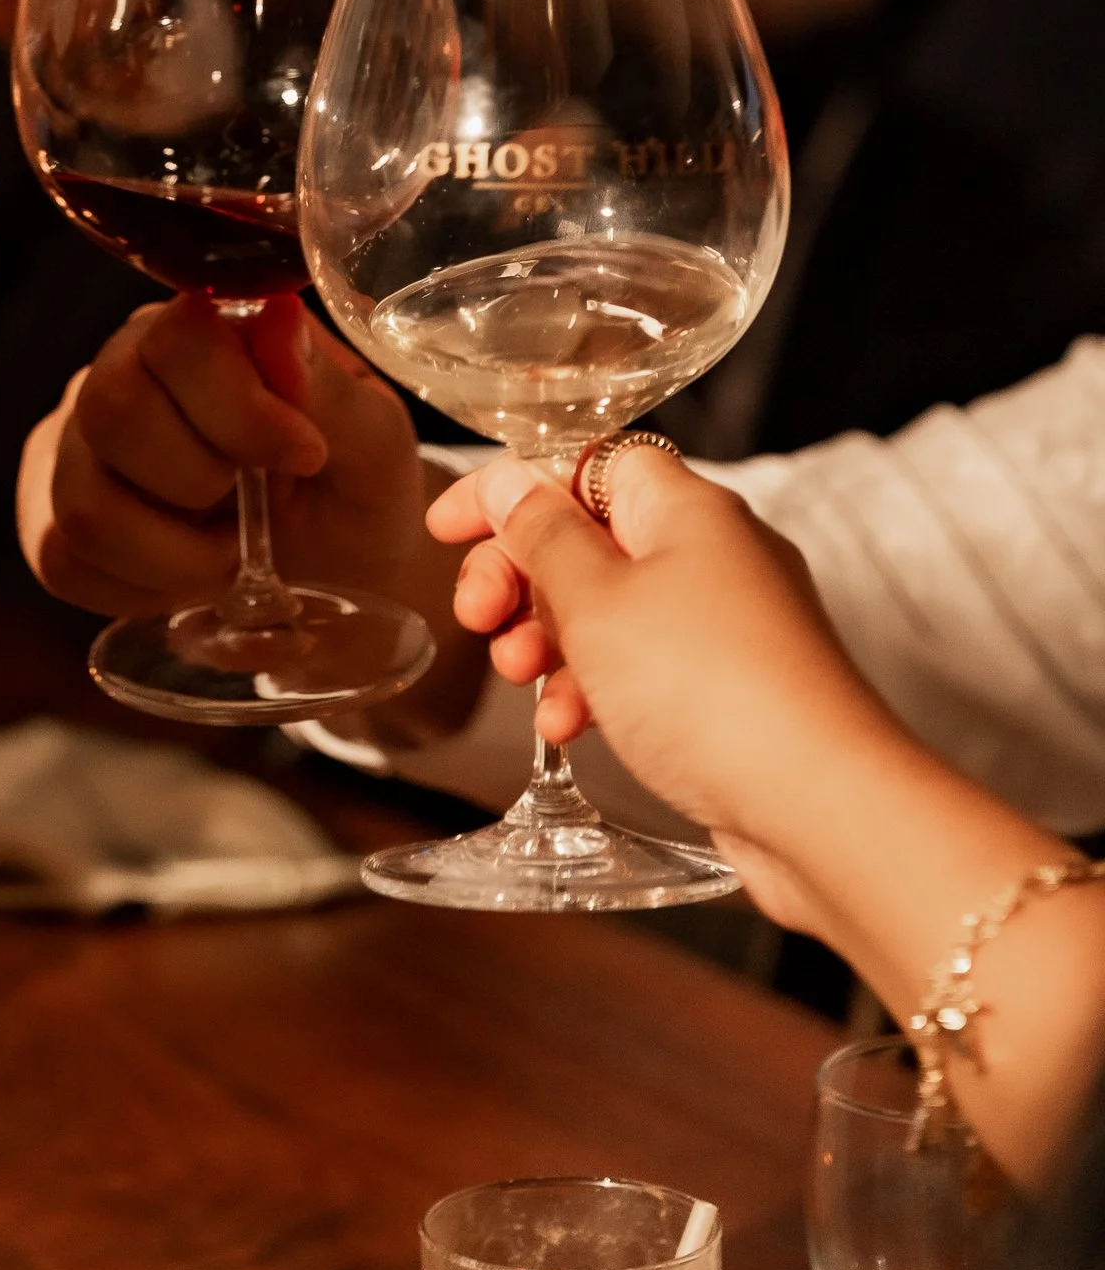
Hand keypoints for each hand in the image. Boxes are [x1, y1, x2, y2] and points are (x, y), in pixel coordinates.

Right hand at [18, 294, 488, 736]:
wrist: (334, 567)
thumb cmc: (353, 486)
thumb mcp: (376, 444)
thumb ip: (330, 389)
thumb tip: (276, 325)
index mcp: (202, 327)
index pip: (175, 339)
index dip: (238, 409)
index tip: (304, 456)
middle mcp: (119, 367)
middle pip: (112, 410)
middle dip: (202, 483)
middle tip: (253, 507)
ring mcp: (72, 444)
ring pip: (85, 501)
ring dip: (177, 554)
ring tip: (228, 549)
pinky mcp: (50, 519)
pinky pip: (65, 561)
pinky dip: (142, 589)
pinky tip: (185, 573)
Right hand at [429, 446, 900, 918]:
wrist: (822, 807)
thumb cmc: (712, 692)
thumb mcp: (595, 602)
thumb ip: (543, 537)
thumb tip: (515, 483)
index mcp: (685, 507)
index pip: (581, 462)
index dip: (509, 490)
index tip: (448, 528)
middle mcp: (716, 552)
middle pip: (592, 535)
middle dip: (522, 576)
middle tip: (479, 617)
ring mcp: (733, 623)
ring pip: (616, 607)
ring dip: (553, 638)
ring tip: (520, 680)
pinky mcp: (740, 689)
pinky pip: (648, 666)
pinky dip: (600, 686)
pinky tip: (570, 726)